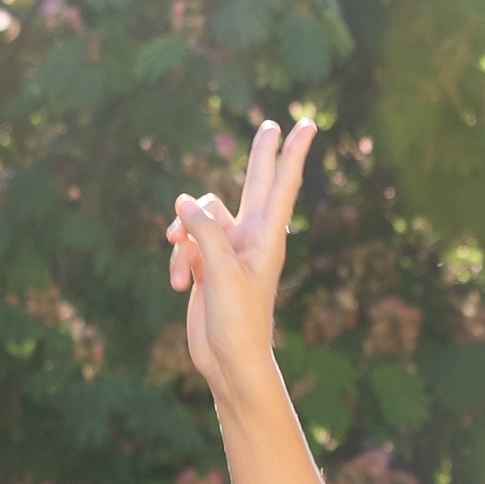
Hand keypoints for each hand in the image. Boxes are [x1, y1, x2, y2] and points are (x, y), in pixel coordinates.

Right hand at [165, 116, 316, 392]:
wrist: (229, 360)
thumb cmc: (238, 320)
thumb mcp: (221, 271)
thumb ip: (203, 230)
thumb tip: (183, 201)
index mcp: (266, 237)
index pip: (282, 185)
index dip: (293, 153)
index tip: (308, 125)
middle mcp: (250, 237)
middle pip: (253, 183)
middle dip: (260, 155)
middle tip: (272, 123)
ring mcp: (227, 249)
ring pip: (199, 216)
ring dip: (181, 235)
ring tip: (182, 265)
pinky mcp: (207, 263)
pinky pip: (183, 243)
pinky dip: (176, 259)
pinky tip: (178, 284)